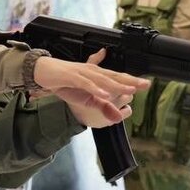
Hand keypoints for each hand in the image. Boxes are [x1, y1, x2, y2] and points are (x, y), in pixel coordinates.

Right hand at [33, 50, 148, 122]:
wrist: (43, 72)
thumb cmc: (64, 82)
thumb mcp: (86, 97)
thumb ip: (102, 105)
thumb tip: (118, 117)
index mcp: (96, 75)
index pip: (117, 77)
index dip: (132, 81)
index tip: (146, 85)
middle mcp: (92, 71)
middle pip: (114, 76)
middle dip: (130, 81)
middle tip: (145, 84)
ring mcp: (82, 73)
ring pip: (102, 79)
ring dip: (116, 85)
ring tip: (130, 89)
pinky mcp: (71, 77)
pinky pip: (85, 83)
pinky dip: (95, 89)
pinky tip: (104, 94)